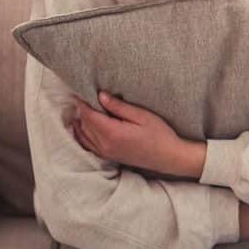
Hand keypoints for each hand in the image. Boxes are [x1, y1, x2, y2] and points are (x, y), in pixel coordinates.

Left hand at [71, 91, 205, 177]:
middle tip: (83, 96)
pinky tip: (81, 127)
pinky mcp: (109, 156)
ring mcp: (106, 152)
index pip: (89, 115)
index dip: (83, 102)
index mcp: (113, 133)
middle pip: (85, 124)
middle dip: (82, 110)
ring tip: (82, 108)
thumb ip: (119, 107)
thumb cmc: (159, 134)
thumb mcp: (142, 116)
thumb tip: (100, 96)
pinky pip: (88, 145)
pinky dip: (82, 135)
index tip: (80, 91)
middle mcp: (105, 145)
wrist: (168, 157)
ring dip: (81, 121)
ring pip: (84, 134)